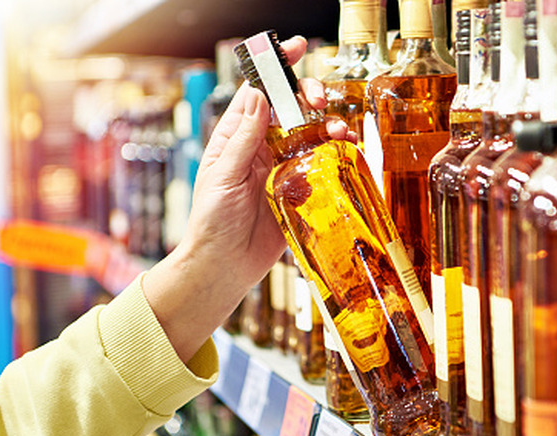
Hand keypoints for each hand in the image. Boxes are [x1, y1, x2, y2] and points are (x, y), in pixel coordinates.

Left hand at [143, 35, 352, 361]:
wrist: (224, 266)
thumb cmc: (212, 222)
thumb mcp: (222, 176)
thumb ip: (243, 138)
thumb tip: (258, 95)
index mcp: (236, 138)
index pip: (258, 93)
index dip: (277, 69)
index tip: (297, 49)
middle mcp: (261, 148)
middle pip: (290, 109)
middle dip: (307, 96)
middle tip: (318, 100)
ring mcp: (281, 168)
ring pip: (310, 134)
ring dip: (326, 125)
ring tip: (337, 129)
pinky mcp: (298, 190)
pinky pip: (320, 165)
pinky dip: (335, 154)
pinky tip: (344, 150)